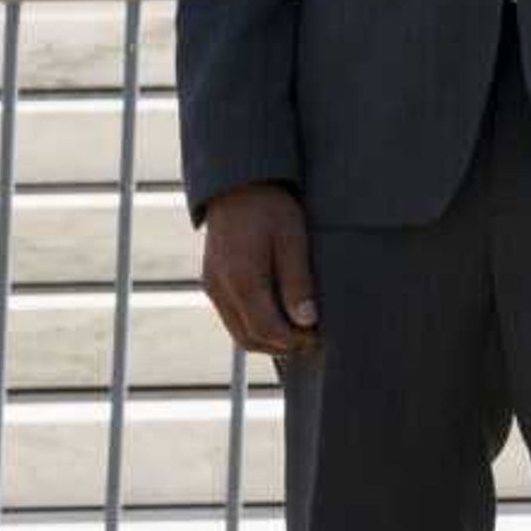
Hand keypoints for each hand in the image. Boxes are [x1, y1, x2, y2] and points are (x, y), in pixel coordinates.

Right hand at [199, 183, 318, 356]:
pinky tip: (279, 316)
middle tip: (312, 340)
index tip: (318, 338)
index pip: (265, 329)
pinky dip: (255, 325)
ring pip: (238, 331)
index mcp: (242, 278)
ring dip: (267, 339)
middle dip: (281, 346)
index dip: (293, 340)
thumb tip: (307, 321)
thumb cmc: (271, 207)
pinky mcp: (212, 282)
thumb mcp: (293, 239)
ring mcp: (213, 286)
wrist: (238, 184)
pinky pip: (232, 316)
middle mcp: (220, 288)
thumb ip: (298, 282)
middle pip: (248, 338)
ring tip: (299, 332)